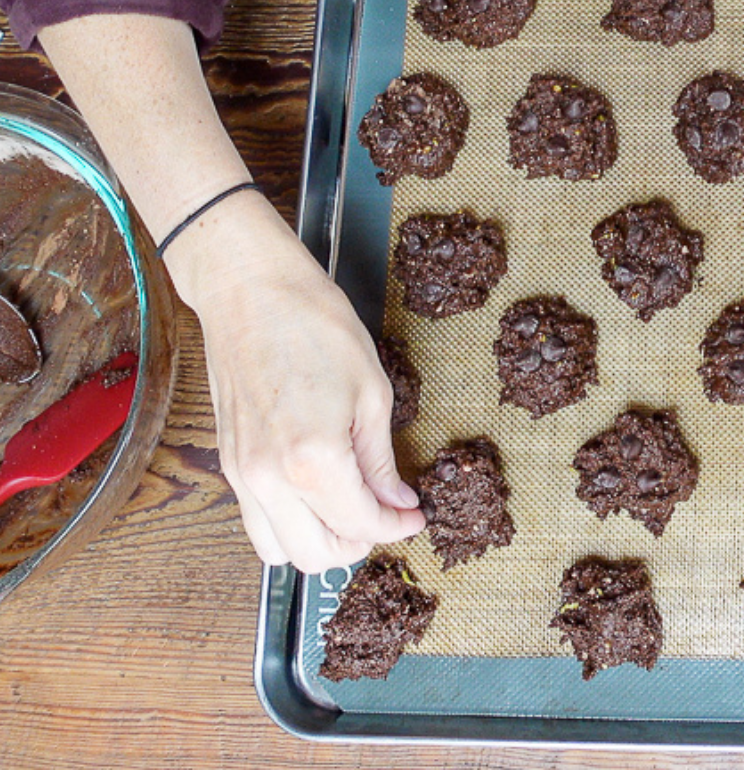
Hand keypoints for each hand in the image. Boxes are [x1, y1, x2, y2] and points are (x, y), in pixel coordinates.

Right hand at [173, 191, 425, 573]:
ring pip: (279, 551)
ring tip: (352, 509)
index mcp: (313, 460)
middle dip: (360, 542)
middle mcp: (269, 479)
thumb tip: (397, 500)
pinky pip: (256, 522)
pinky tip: (317, 494)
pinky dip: (289, 525)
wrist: (249, 290)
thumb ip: (381, 458)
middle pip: (317, 556)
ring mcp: (241, 475)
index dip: (396, 526)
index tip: (414, 514)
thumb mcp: (371, 389)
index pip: (361, 524)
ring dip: (320, 543)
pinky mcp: (228, 463)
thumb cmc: (313, 324)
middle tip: (388, 513)